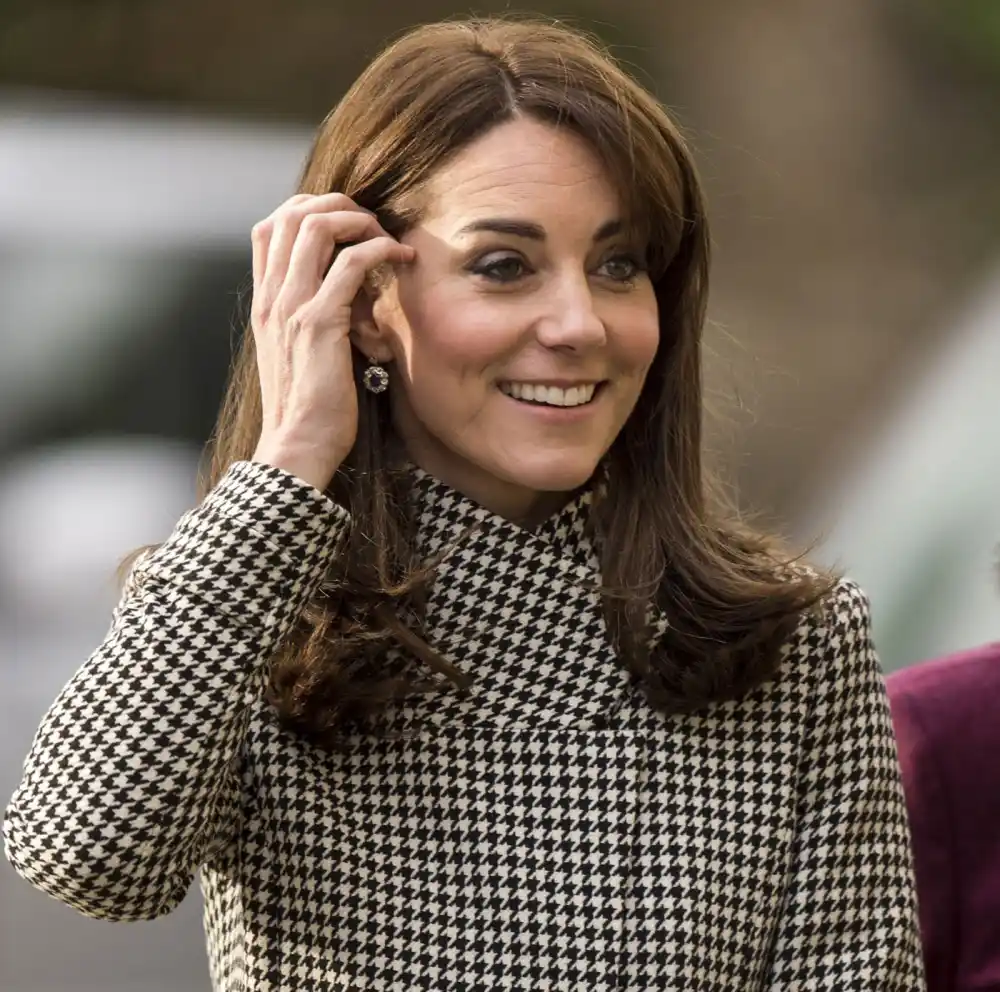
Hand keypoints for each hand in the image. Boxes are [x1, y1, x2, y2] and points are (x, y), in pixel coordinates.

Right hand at [248, 192, 413, 491]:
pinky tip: (399, 257)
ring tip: (386, 236)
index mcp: (264, 302)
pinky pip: (349, 263)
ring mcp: (291, 306)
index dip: (306, 209)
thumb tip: (345, 295)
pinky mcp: (318, 322)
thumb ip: (311, 318)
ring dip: (359, 220)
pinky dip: (378, 249)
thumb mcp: (301, 354)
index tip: (345, 223)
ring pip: (315, 226)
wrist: (298, 444)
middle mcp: (271, 296)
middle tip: (372, 222)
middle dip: (337, 204)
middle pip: (291, 213)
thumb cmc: (310, 408)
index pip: (268, 228)